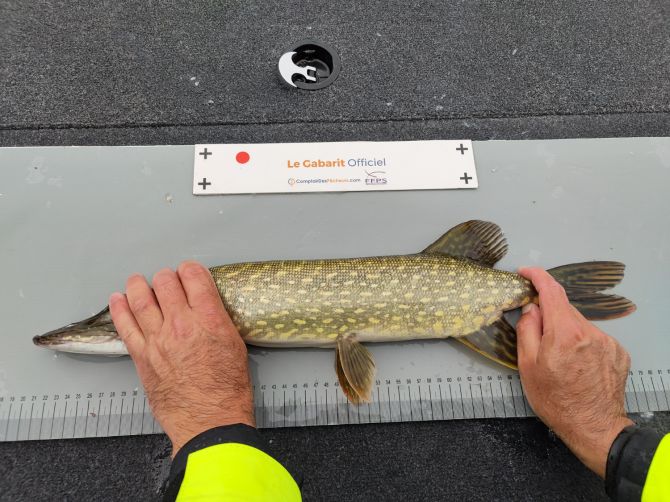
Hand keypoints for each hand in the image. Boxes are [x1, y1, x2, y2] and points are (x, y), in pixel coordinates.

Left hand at [109, 261, 253, 455]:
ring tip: (138, 280)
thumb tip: (206, 309)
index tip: (189, 271)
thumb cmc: (228, 389)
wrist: (209, 420)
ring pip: (141, 299)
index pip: (194, 277)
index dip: (190, 270)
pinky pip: (125, 325)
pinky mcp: (142, 356)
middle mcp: (181, 324)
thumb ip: (217, 320)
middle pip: (165, 283)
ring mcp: (158, 339)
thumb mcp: (235, 344)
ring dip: (139, 285)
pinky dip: (119, 309)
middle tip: (167, 279)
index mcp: (209, 319)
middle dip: (166, 277)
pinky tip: (117, 299)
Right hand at [516, 267, 632, 477]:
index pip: (551, 291)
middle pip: (564, 309)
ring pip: (578, 324)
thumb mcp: (527, 366)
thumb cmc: (556, 401)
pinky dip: (581, 343)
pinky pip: (592, 337)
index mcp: (564, 334)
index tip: (526, 272)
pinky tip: (576, 365)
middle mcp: (589, 333)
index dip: (537, 276)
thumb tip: (531, 309)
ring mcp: (607, 342)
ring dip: (565, 332)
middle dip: (548, 315)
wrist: (593, 427)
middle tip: (536, 336)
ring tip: (559, 360)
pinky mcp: (617, 352)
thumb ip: (527, 330)